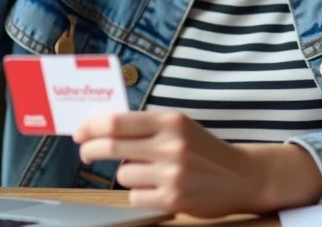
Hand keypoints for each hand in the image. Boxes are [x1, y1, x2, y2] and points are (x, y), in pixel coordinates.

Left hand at [74, 110, 321, 216]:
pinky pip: (135, 196)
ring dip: (127, 174)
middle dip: (90, 149)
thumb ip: (146, 125)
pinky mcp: (173, 199)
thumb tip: (101, 127)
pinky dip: (140, 193)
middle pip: (112, 146)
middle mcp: (170, 145)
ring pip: (123, 175)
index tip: (80, 132)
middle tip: (85, 152)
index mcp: (170, 121)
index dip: (91, 127)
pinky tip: (157, 188)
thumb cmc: (203, 149)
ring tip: (147, 172)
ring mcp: (172, 174)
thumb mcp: (178, 126)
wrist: (241, 176)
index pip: (117, 121)